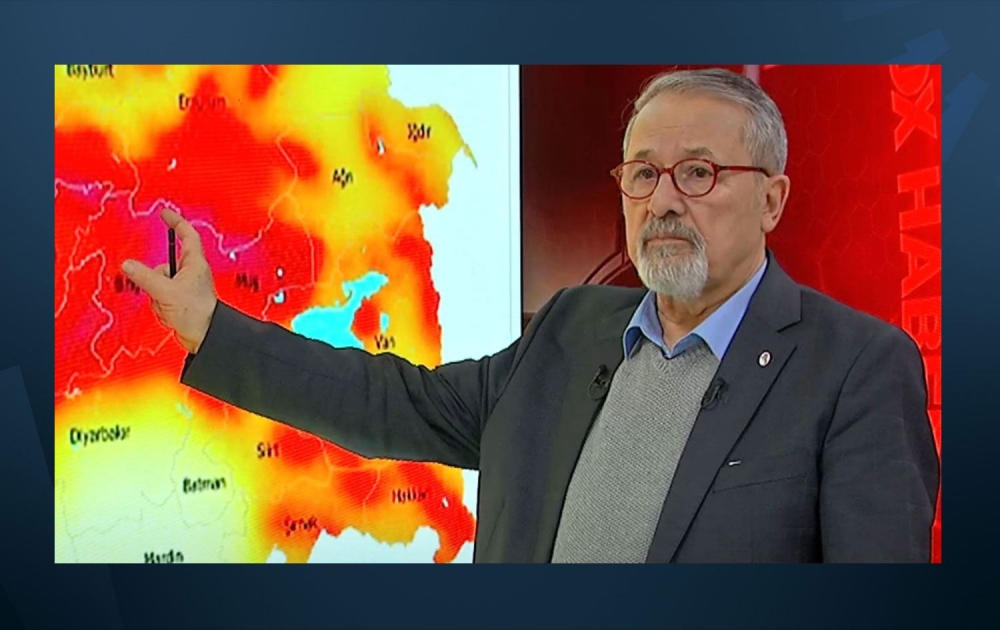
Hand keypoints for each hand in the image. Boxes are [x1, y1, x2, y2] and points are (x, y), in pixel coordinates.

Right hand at [122, 208, 218, 353]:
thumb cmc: (197, 313)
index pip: (186, 234)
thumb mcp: (166, 291)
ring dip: (158, 298)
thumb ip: (145, 277)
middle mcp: (191, 273)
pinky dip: (160, 307)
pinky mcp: (179, 302)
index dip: (175, 222)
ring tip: (170, 307)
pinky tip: (170, 315)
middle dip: (155, 281)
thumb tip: (128, 265)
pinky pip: (159, 299)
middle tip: (160, 290)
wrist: (205, 337)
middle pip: (162, 266)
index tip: (164, 213)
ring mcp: (184, 288)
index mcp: (195, 263)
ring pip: (157, 284)